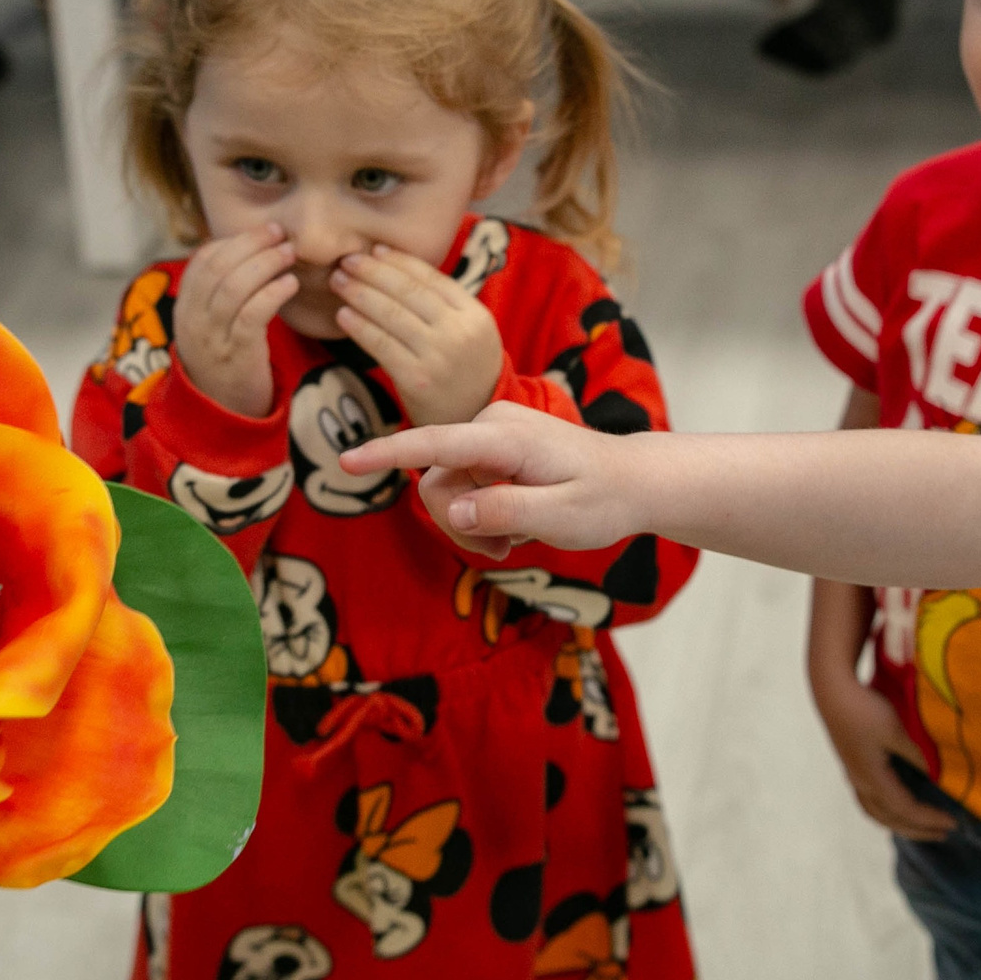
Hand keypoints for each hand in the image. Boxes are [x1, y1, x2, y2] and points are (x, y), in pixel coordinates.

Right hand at [170, 224, 295, 419]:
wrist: (224, 412)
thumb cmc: (227, 357)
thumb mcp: (213, 323)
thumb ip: (223, 289)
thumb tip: (250, 248)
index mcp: (186, 306)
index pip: (204, 259)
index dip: (235, 239)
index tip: (264, 231)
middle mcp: (194, 319)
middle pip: (218, 266)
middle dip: (251, 243)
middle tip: (280, 234)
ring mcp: (213, 338)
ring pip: (234, 286)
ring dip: (265, 263)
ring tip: (289, 254)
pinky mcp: (237, 354)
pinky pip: (252, 314)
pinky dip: (272, 293)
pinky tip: (290, 283)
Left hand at [331, 246, 505, 427]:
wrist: (473, 423)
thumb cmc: (464, 372)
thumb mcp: (470, 334)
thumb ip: (443, 305)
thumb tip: (394, 266)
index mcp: (475, 315)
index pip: (431, 278)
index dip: (398, 261)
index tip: (374, 250)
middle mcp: (459, 332)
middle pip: (408, 291)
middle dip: (372, 272)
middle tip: (345, 260)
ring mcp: (438, 356)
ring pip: (391, 314)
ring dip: (359, 293)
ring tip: (338, 282)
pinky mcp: (416, 380)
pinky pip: (380, 344)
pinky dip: (358, 326)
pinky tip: (342, 315)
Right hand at [341, 401, 636, 557]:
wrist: (634, 480)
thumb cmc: (605, 499)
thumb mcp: (562, 517)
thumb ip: (506, 511)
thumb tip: (455, 511)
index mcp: (508, 438)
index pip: (436, 444)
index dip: (388, 454)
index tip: (346, 462)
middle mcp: (493, 425)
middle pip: (437, 481)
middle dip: (457, 524)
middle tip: (502, 554)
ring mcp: (492, 434)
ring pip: (448, 488)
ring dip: (471, 523)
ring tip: (513, 543)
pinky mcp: (494, 446)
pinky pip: (464, 483)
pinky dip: (481, 512)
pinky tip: (514, 526)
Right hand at [810, 663, 953, 840]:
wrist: (832, 692)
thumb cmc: (865, 709)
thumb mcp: (897, 731)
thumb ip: (917, 756)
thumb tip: (937, 778)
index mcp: (872, 778)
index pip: (905, 810)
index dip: (929, 820)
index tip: (953, 823)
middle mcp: (861, 783)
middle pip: (890, 819)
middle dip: (918, 829)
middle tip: (944, 833)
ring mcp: (854, 776)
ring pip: (876, 813)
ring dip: (901, 824)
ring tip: (922, 827)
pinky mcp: (853, 767)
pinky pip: (870, 802)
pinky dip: (888, 812)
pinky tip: (899, 806)